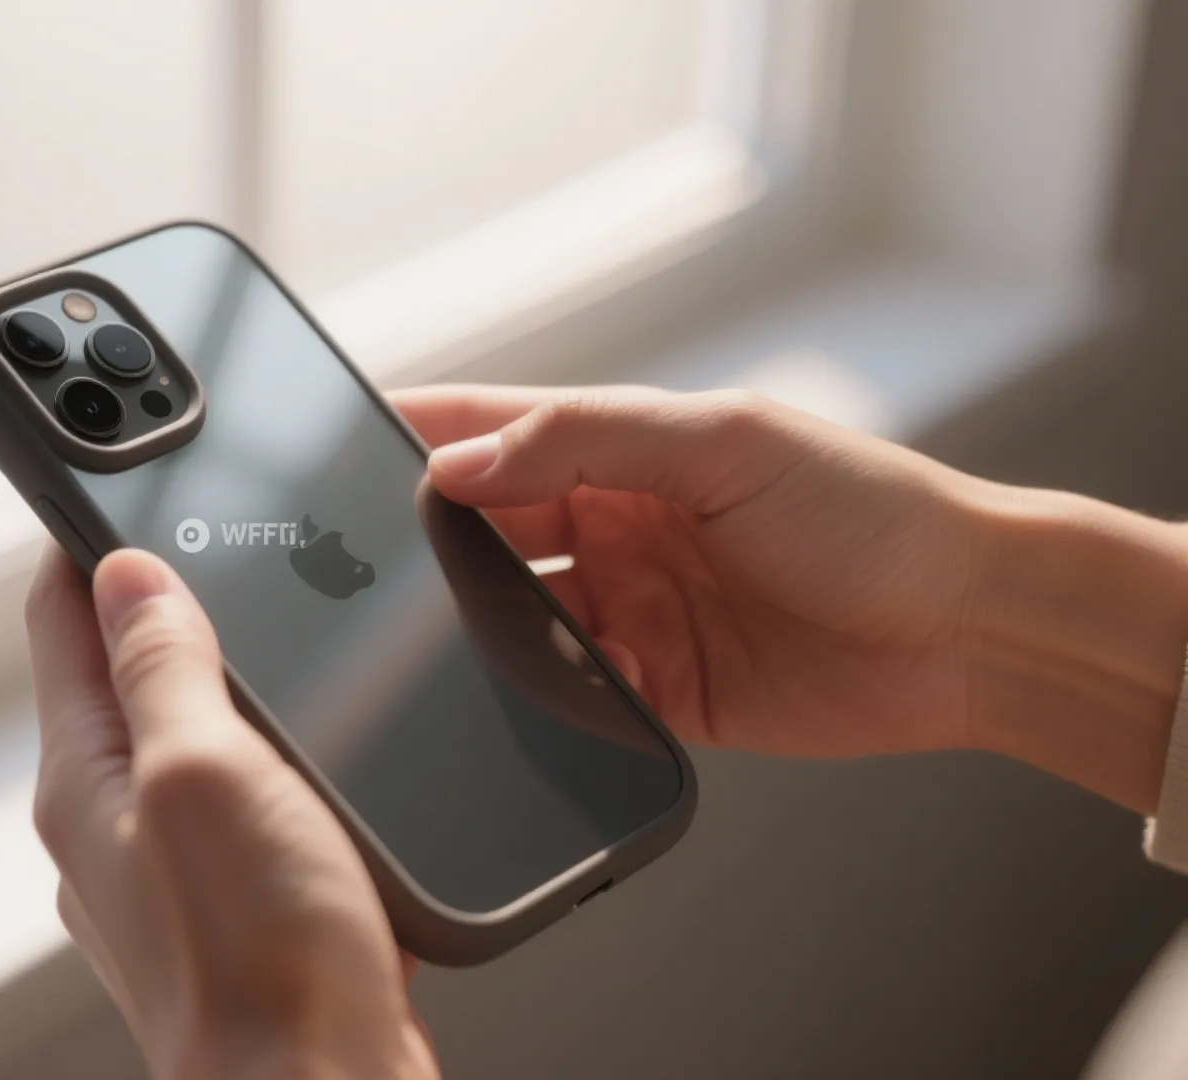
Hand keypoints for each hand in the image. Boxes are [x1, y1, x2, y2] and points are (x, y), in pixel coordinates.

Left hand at [25, 545, 436, 1079]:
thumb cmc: (260, 964)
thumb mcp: (204, 774)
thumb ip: (164, 671)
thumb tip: (126, 576)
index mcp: (86, 777)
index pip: (59, 618)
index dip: (82, 535)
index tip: (104, 470)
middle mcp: (114, 819)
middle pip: (116, 669)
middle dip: (153, 590)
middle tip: (193, 520)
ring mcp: (173, 864)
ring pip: (183, 729)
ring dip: (216, 665)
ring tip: (254, 604)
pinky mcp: (237, 900)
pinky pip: (236, 791)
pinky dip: (264, 742)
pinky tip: (311, 734)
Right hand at [398, 384, 1187, 812]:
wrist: (969, 629)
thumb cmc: (869, 510)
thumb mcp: (725, 442)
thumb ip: (587, 440)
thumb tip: (461, 464)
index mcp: (621, 448)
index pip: (490, 428)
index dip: (414, 434)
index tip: (334, 446)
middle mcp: (610, 525)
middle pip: (481, 530)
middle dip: (426, 544)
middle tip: (371, 562)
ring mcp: (625, 611)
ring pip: (506, 621)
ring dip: (478, 628)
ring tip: (454, 632)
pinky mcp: (648, 691)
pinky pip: (564, 697)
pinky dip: (543, 696)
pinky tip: (550, 685)